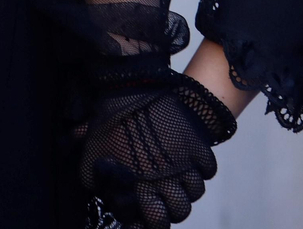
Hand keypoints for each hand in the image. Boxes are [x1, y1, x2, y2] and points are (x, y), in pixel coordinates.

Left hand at [76, 68, 235, 228]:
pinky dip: (203, 169)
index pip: (158, 222)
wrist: (130, 87)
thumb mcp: (93, 157)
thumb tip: (106, 196)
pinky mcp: (197, 144)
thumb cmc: (108, 122)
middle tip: (165, 198)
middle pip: (182, 211)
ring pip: (197, 191)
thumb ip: (100, 183)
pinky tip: (190, 163)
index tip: (152, 216)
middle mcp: (166, 179)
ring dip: (187, 188)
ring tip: (177, 179)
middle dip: (173, 208)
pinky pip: (209, 168)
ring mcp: (185, 161)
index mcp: (141, 185)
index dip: (156, 222)